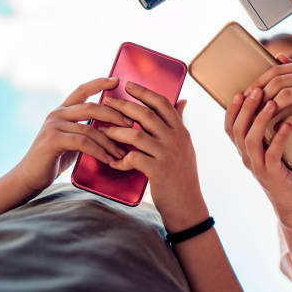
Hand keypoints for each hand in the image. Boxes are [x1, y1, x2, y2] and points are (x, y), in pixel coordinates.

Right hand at [16, 78, 132, 194]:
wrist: (29, 177)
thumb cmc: (54, 159)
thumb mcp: (71, 140)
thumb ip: (85, 129)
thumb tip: (112, 128)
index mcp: (62, 110)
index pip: (82, 89)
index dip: (99, 83)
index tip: (117, 80)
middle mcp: (57, 113)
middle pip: (91, 107)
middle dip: (114, 115)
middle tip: (131, 125)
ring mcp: (53, 125)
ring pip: (90, 127)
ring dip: (110, 141)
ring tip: (123, 152)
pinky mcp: (53, 140)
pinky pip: (83, 142)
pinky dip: (99, 151)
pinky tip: (109, 159)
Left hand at [98, 81, 208, 231]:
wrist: (188, 207)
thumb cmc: (183, 175)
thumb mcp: (185, 146)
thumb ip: (179, 123)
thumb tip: (182, 100)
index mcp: (181, 131)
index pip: (163, 103)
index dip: (144, 92)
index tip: (128, 84)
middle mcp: (176, 140)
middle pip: (147, 115)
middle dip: (124, 106)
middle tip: (107, 101)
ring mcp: (167, 155)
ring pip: (136, 135)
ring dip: (117, 132)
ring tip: (103, 130)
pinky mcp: (158, 171)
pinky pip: (133, 159)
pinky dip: (120, 159)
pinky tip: (112, 162)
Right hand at [225, 88, 291, 219]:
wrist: (291, 202)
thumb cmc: (282, 170)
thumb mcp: (267, 150)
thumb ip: (263, 133)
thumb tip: (269, 103)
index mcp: (243, 151)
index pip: (229, 127)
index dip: (232, 110)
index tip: (240, 92)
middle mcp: (246, 158)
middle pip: (238, 130)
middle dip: (245, 109)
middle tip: (256, 91)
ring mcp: (258, 167)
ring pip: (251, 141)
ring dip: (260, 120)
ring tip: (271, 103)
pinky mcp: (274, 175)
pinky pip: (272, 155)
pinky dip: (279, 138)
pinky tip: (286, 125)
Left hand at [244, 54, 291, 137]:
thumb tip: (275, 56)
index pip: (277, 69)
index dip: (259, 81)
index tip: (248, 93)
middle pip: (277, 81)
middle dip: (259, 95)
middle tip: (249, 108)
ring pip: (284, 97)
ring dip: (267, 109)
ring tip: (259, 119)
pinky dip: (282, 124)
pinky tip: (275, 131)